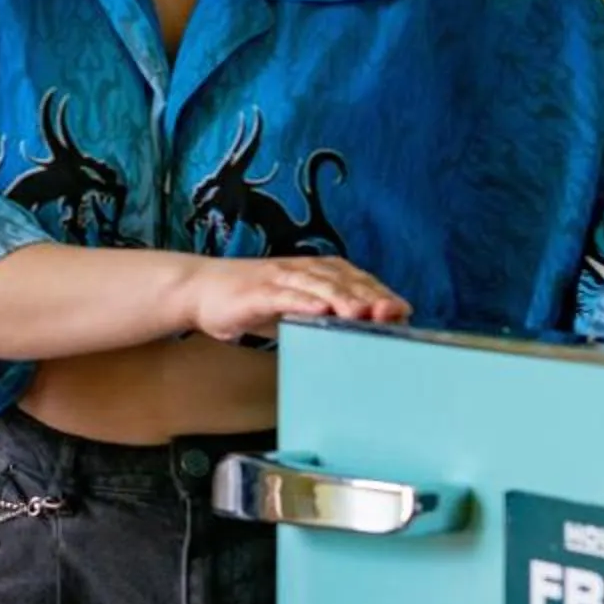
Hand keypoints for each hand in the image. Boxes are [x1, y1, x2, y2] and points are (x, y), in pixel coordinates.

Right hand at [182, 255, 410, 343]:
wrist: (200, 290)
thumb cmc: (251, 302)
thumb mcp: (293, 310)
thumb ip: (322, 317)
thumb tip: (361, 334)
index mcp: (315, 272)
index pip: (357, 280)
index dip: (380, 294)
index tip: (403, 312)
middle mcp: (302, 269)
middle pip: (345, 280)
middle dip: (371, 296)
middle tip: (394, 313)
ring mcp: (280, 277)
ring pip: (319, 285)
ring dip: (343, 298)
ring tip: (363, 313)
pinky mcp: (258, 291)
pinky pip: (285, 294)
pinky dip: (303, 301)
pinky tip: (320, 310)